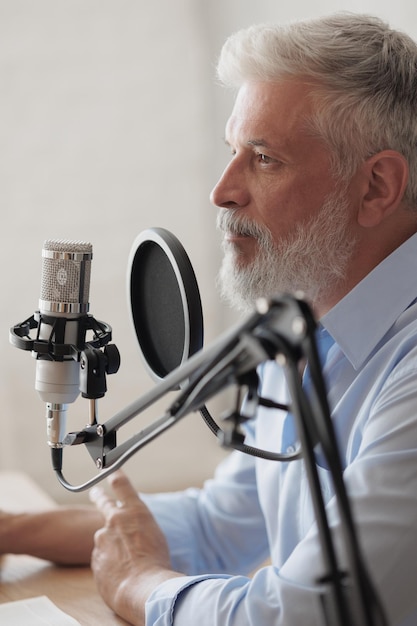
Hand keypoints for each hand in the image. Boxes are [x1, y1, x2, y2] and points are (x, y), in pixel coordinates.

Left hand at [90, 470, 181, 625]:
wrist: (142, 587)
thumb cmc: (156, 562)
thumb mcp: (155, 535)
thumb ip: (139, 527)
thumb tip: (132, 531)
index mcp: (134, 511)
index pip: (122, 485)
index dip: (115, 474)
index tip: (110, 469)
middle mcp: (115, 520)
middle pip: (104, 502)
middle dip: (99, 496)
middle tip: (96, 493)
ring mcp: (102, 539)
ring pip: (105, 538)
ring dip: (111, 545)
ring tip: (126, 561)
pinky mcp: (95, 557)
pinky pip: (102, 557)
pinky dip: (109, 563)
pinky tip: (120, 573)